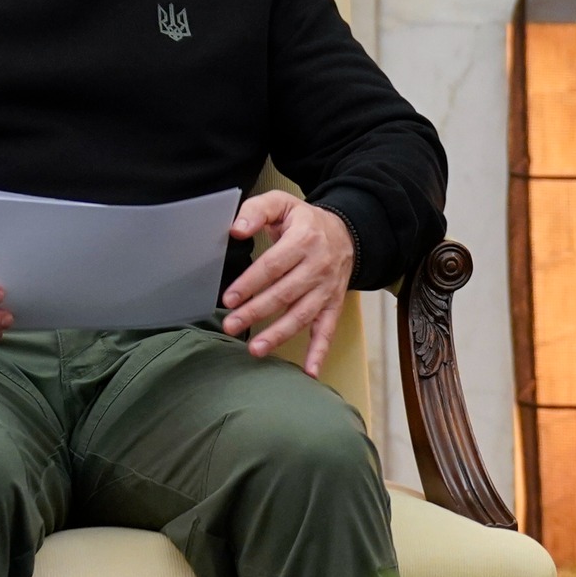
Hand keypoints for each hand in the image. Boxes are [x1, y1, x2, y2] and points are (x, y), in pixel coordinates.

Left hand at [222, 191, 353, 376]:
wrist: (347, 233)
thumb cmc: (305, 221)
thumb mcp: (282, 204)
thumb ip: (256, 210)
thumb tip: (237, 229)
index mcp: (304, 240)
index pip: (273, 266)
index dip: (250, 283)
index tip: (229, 298)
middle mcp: (319, 267)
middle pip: (284, 293)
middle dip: (256, 311)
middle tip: (230, 324)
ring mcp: (327, 289)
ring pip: (302, 315)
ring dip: (279, 334)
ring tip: (255, 349)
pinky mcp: (333, 305)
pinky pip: (327, 330)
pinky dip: (319, 352)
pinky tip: (308, 372)